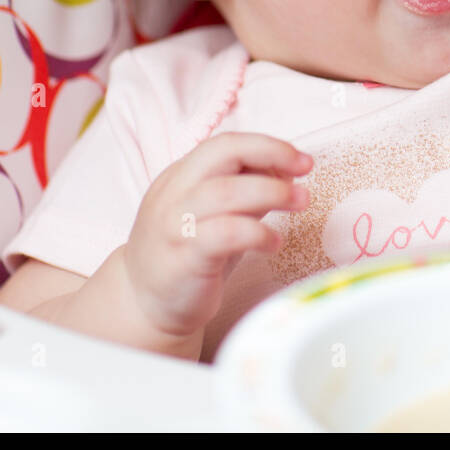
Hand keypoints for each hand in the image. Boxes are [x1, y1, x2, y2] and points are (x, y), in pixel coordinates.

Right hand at [122, 132, 313, 337]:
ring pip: (225, 191)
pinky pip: (224, 233)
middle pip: (222, 153)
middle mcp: (173, 193)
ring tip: (301, 203)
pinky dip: (257, 233)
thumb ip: (244, 191)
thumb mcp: (215, 214)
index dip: (267, 145)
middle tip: (306, 170)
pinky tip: (274, 243)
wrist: (144, 306)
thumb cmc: (188, 256)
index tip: (301, 159)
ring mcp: (174, 224)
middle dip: (271, 154)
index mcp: (181, 176)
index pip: (225, 143)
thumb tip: (286, 171)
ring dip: (272, 192)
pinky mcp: (184, 257)